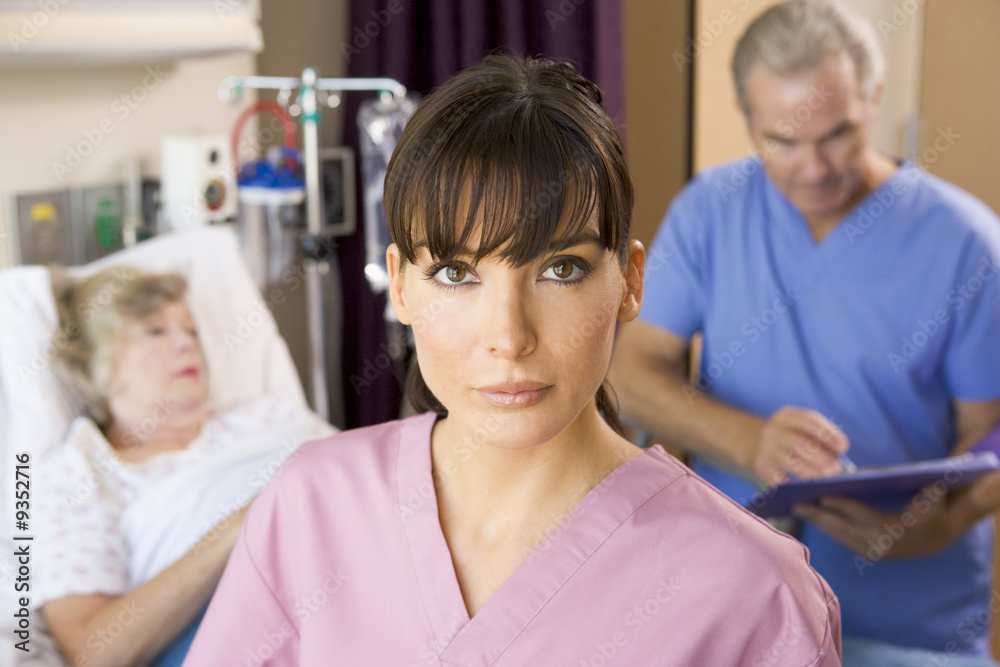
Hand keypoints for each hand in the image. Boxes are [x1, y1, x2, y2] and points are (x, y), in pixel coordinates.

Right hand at [749, 407, 848, 482]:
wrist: (750, 440)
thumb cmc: (786, 436)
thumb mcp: (796, 426)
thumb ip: (816, 437)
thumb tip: (838, 459)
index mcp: (787, 416)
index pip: (808, 420)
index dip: (828, 434)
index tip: (843, 447)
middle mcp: (773, 429)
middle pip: (799, 442)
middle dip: (821, 456)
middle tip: (836, 469)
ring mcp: (765, 448)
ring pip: (790, 462)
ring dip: (811, 472)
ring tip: (825, 479)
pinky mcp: (760, 466)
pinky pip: (779, 478)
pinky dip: (793, 483)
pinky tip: (805, 487)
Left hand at [792, 470, 999, 559]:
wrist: (944, 530)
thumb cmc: (933, 503)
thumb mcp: (931, 490)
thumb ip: (917, 486)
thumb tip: (885, 477)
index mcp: (901, 530)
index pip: (867, 517)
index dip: (845, 507)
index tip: (824, 496)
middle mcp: (887, 546)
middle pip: (848, 530)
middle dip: (821, 518)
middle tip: (797, 504)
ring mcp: (879, 553)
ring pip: (844, 538)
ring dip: (821, 524)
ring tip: (800, 509)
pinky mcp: (873, 554)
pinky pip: (846, 541)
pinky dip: (829, 530)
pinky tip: (815, 518)